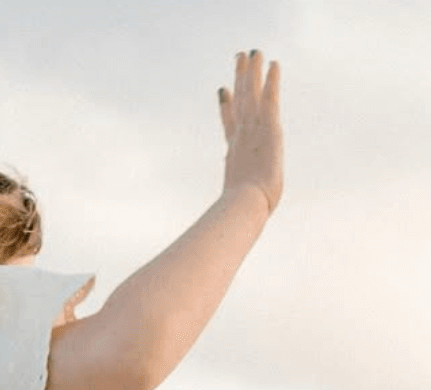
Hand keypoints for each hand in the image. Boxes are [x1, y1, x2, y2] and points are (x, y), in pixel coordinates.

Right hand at [219, 49, 282, 215]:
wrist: (244, 207)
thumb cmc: (240, 216)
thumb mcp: (239, 209)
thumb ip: (233, 210)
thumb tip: (223, 232)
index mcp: (234, 155)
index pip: (229, 125)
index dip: (226, 107)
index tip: (222, 91)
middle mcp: (240, 138)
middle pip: (238, 102)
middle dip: (238, 80)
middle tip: (238, 60)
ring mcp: (252, 131)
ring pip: (250, 94)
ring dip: (251, 71)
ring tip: (251, 52)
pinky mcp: (268, 128)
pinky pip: (269, 97)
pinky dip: (270, 80)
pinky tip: (272, 64)